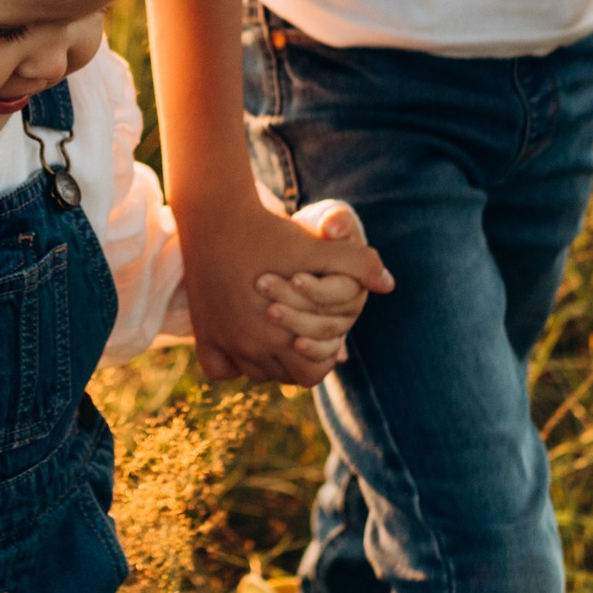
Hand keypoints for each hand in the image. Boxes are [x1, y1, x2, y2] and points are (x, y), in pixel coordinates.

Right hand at [187, 188, 391, 386]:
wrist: (217, 216)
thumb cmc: (272, 232)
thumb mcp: (319, 249)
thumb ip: (358, 264)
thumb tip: (389, 284)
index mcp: (283, 335)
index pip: (311, 374)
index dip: (321, 356)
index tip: (321, 334)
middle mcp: (250, 348)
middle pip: (283, 376)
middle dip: (296, 359)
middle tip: (301, 333)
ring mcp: (224, 343)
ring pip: (253, 373)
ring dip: (267, 360)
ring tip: (278, 333)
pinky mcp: (202, 334)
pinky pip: (220, 369)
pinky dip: (233, 360)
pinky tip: (243, 337)